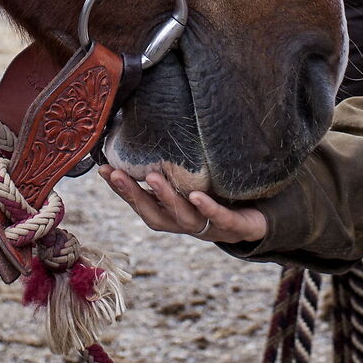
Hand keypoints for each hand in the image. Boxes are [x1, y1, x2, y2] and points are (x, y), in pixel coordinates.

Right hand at [99, 165, 267, 243]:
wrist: (260, 218)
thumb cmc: (221, 195)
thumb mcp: (194, 181)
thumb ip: (173, 168)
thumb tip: (146, 136)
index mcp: (174, 214)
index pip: (141, 204)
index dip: (122, 190)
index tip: (103, 169)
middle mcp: (187, 224)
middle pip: (155, 215)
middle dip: (134, 195)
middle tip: (116, 174)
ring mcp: (210, 227)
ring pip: (183, 217)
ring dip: (166, 198)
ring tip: (152, 177)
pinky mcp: (235, 226)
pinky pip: (220, 218)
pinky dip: (207, 208)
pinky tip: (197, 196)